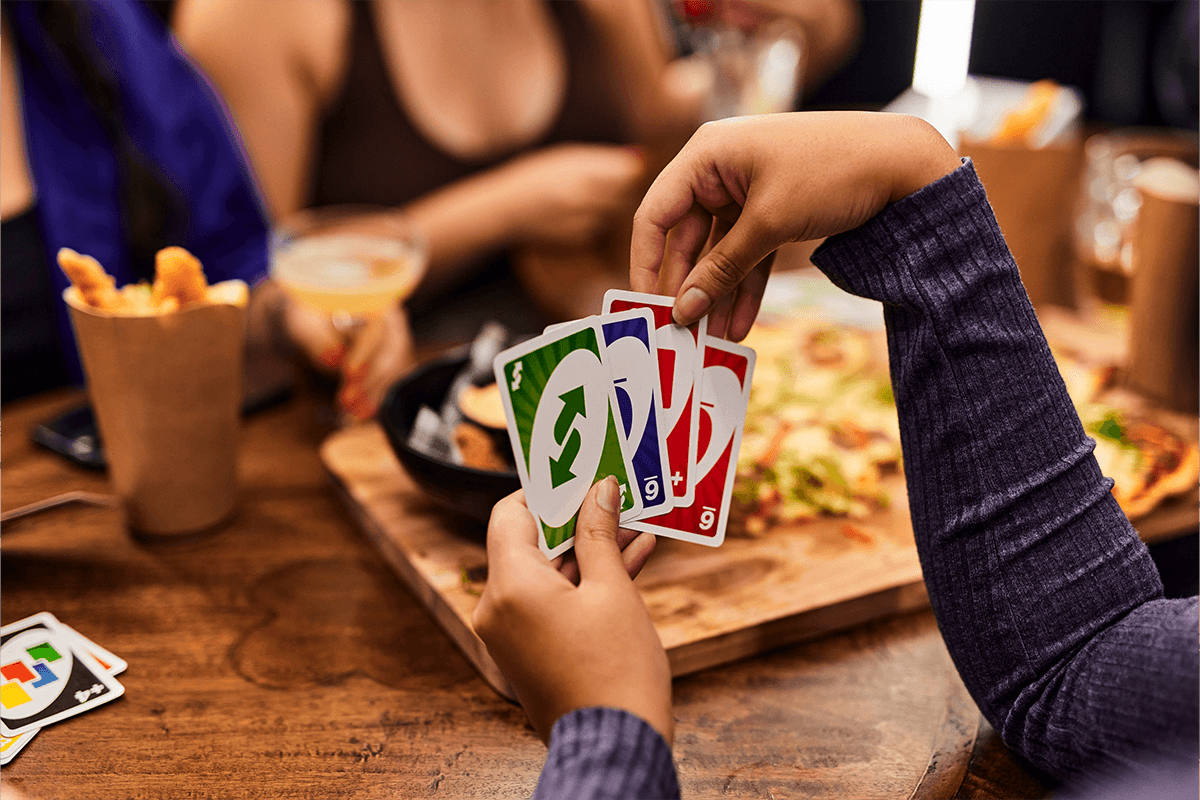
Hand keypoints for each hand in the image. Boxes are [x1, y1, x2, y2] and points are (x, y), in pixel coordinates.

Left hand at [283, 298, 414, 419]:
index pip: (376, 329)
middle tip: (346, 403)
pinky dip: (375, 401)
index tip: (350, 374)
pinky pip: (390, 383)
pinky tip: (358, 416)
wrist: (311, 320)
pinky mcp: (392, 362)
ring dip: (373, 396)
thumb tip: (333, 360)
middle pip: (392, 354)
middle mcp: (392, 320)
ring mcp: (395, 342)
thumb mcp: (303, 322)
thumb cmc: (305, 314)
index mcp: (373, 299)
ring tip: (350, 415)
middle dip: (370, 382)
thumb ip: (316, 339)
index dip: (365, 354)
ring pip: (394, 372)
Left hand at [473, 479, 671, 744]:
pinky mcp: (531, 651)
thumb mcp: (612, 590)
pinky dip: (585, 582)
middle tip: (612, 492)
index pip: (511, 514)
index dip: (546, 489)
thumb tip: (598, 490)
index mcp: (510, 586)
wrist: (617, 746)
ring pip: (548, 572)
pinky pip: (553, 601)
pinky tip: (632, 557)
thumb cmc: (616, 671)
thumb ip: (599, 534)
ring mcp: (512, 633)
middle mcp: (498, 608)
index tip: (579, 472)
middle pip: (530, 542)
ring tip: (634, 521)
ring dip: (588, 549)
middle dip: (576, 517)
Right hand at [502, 143, 646, 247]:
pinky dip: (598, 219)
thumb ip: (604, 160)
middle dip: (625, 189)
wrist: (507, 208)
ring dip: (612, 205)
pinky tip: (579, 212)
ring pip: (616, 212)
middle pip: (626, 194)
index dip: (631, 171)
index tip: (626, 169)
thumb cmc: (539, 175)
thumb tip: (640, 159)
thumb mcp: (568, 156)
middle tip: (614, 182)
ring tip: (589, 195)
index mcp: (582, 171)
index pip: (628, 173)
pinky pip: (602, 226)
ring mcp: (582, 220)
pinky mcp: (580, 237)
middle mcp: (584, 197)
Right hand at [630, 111, 960, 339]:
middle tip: (681, 333)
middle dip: (688, 287)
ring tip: (713, 339)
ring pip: (719, 250)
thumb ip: (722, 269)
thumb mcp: (770, 224)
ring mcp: (745, 188)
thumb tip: (684, 311)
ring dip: (718, 294)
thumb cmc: (832, 172)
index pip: (656, 214)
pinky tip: (740, 323)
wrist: (905, 162)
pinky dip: (746, 284)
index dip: (646, 264)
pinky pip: (748, 251)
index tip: (646, 308)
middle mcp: (719, 167)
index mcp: (706, 154)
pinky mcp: (771, 207)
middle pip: (686, 237)